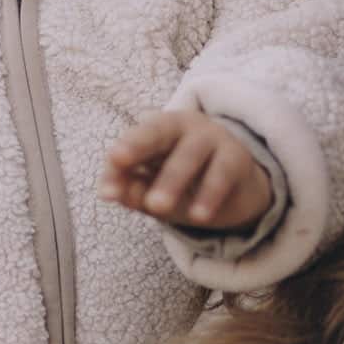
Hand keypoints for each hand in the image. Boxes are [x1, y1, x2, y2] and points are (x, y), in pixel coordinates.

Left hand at [101, 110, 271, 229]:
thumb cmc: (184, 183)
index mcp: (157, 129)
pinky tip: (198, 216)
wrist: (235, 191)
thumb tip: (113, 194)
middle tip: (117, 162)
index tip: (107, 192)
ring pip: (189, 155)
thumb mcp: (154, 189)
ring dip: (171, 180)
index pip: (130, 142)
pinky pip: (221, 174)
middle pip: (157, 132)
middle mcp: (183, 127)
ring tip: (157, 207)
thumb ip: (133, 189)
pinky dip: (209, 194)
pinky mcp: (236, 157)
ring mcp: (212, 138)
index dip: (116, 164)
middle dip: (137, 146)